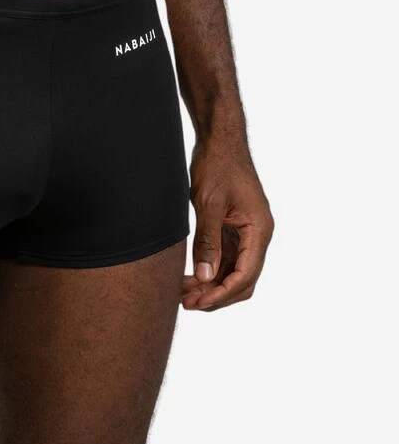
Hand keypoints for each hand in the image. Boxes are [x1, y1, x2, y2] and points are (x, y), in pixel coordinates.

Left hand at [182, 137, 273, 310]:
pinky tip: (189, 276)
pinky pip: (225, 258)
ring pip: (233, 271)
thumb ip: (208, 240)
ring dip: (211, 284)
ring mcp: (246, 232)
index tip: (198, 303)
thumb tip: (205, 276)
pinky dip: (209, 269)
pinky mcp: (233, 228)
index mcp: (259, 230)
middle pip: (242, 280)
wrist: (219, 140)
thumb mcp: (208, 202)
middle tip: (187, 303)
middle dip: (216, 295)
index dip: (221, 294)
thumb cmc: (217, 164)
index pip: (245, 275)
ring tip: (183, 293)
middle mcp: (257, 235)